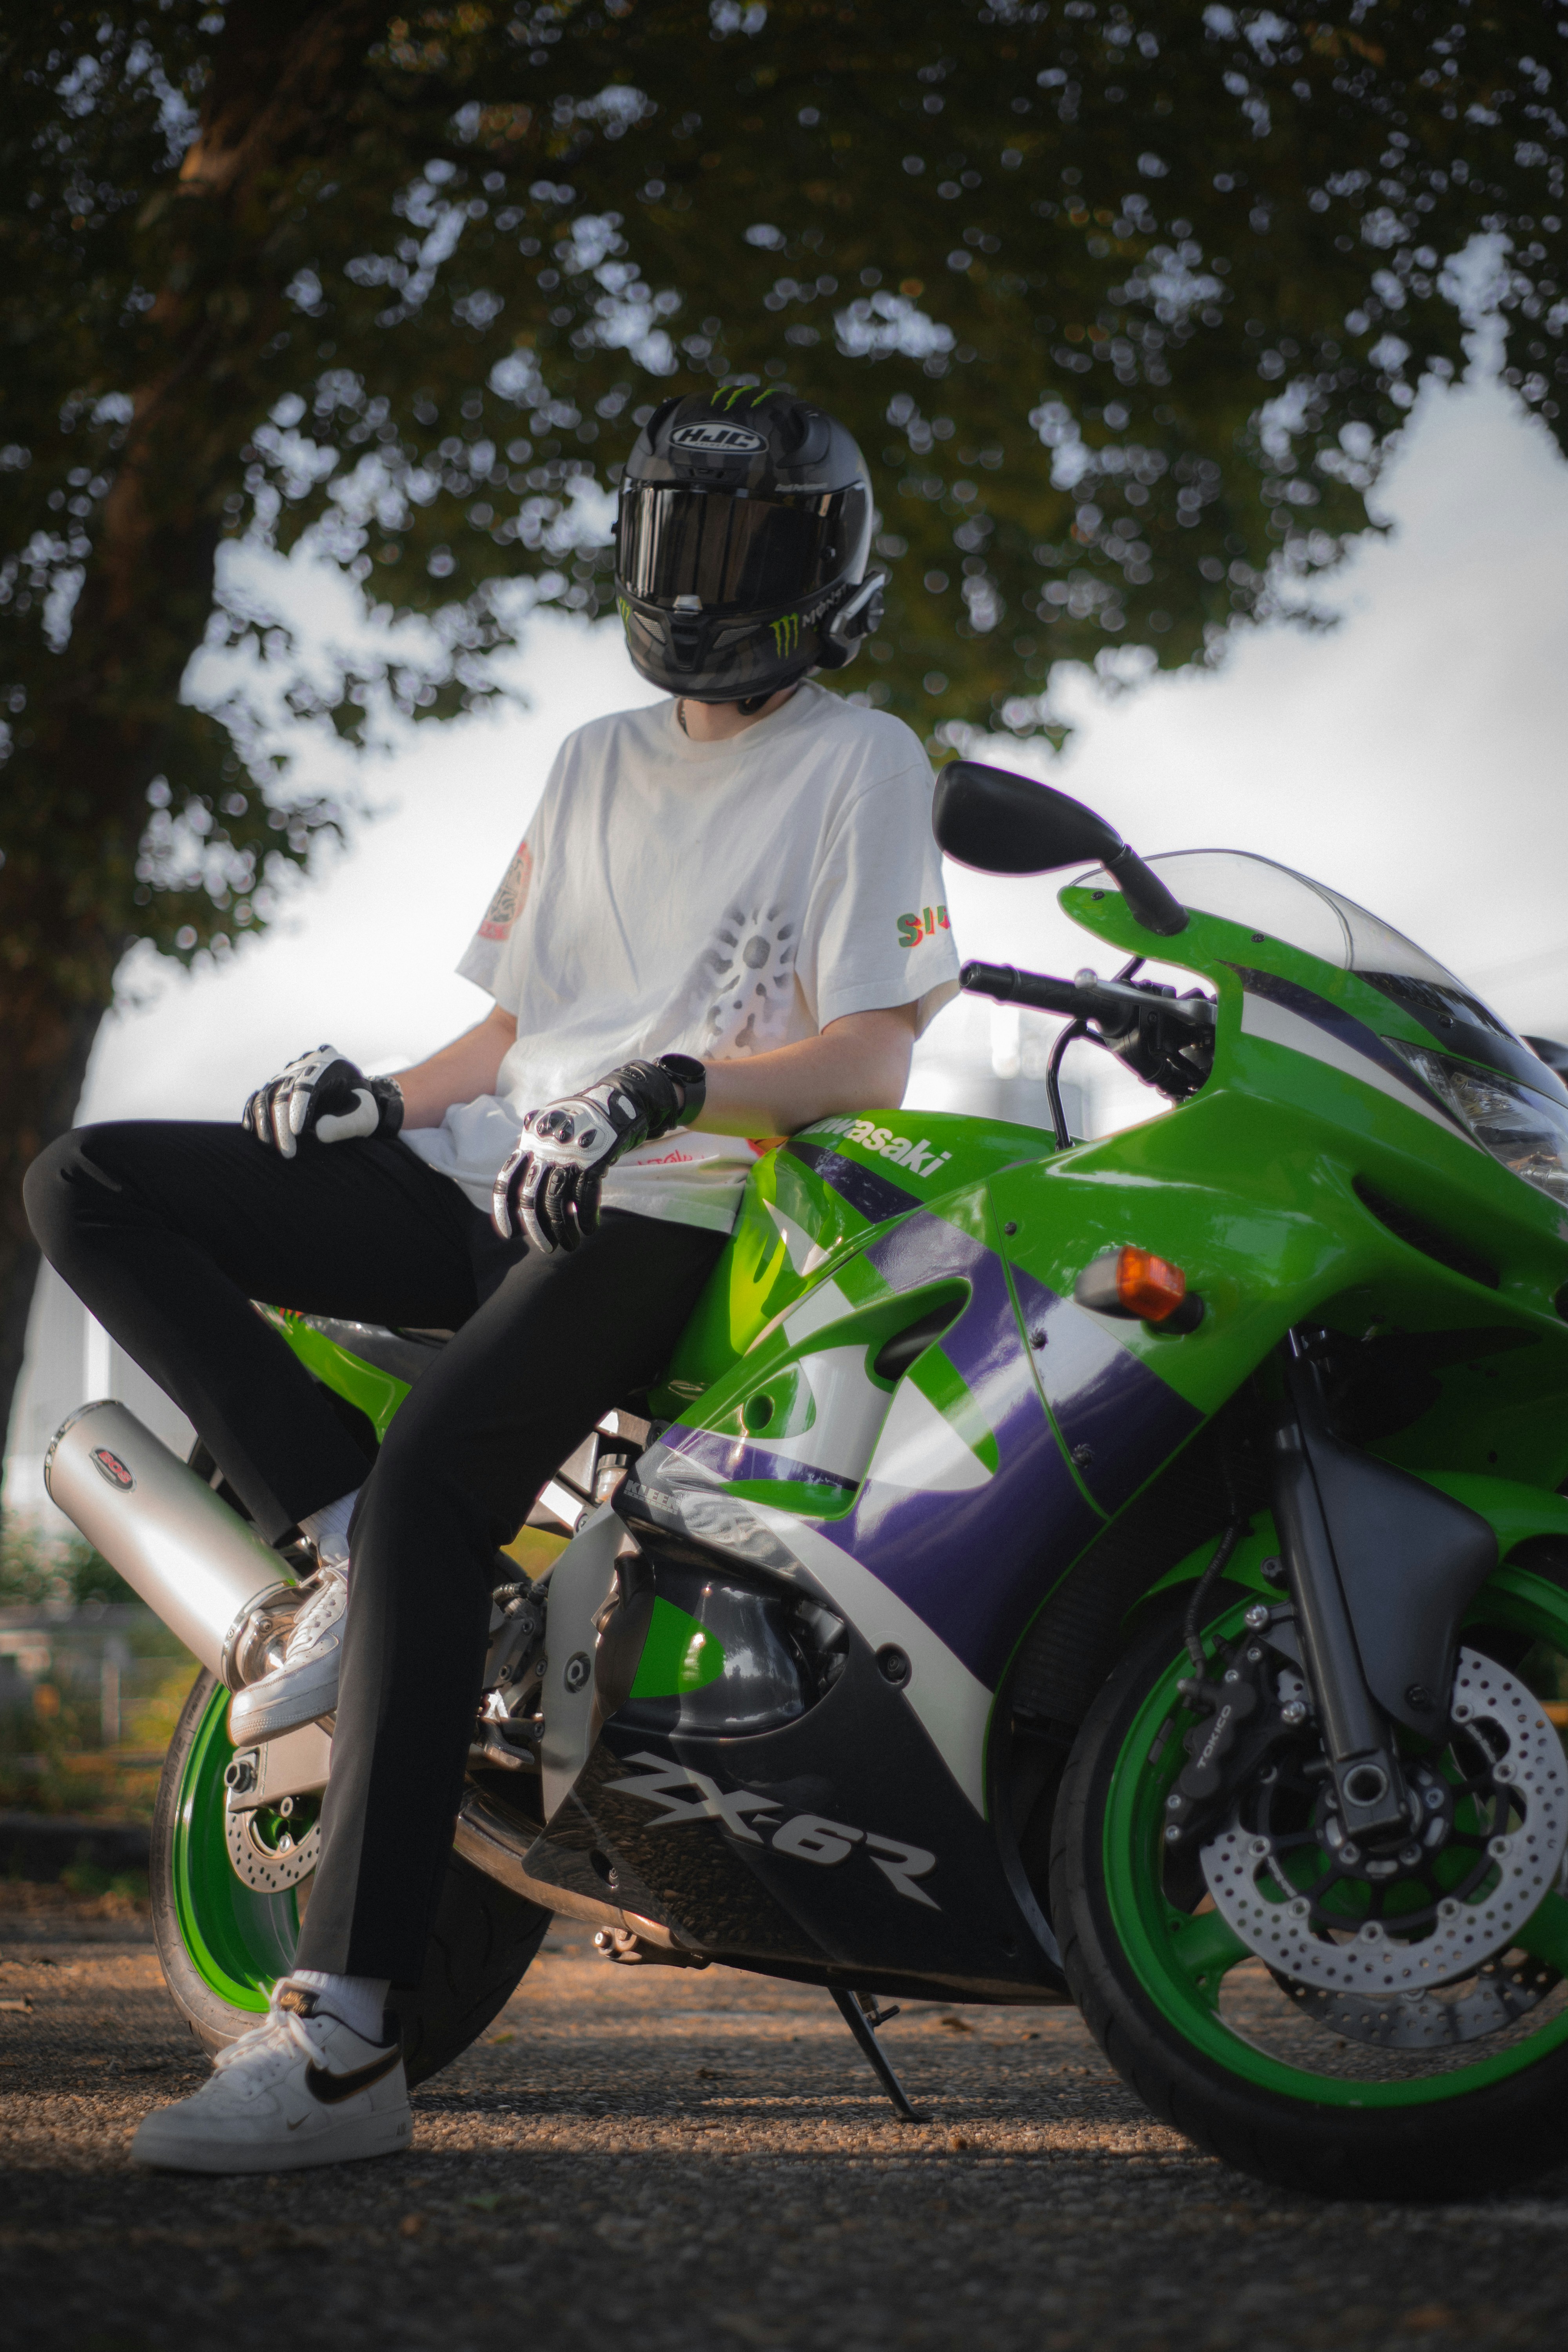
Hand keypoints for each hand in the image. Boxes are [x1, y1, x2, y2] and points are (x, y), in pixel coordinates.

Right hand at [242, 1045, 404, 1158]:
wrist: (353, 1100)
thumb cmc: (361, 1109)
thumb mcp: (364, 1117)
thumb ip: (346, 1124)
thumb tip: (319, 1133)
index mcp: (330, 1067)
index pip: (309, 1084)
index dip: (301, 1107)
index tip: (298, 1132)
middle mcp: (304, 1066)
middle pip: (285, 1091)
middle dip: (283, 1123)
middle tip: (289, 1153)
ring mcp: (287, 1075)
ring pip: (267, 1094)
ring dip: (265, 1121)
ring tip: (271, 1147)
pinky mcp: (275, 1087)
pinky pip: (258, 1098)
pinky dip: (253, 1113)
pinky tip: (253, 1131)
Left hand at [492, 1054, 704, 1251]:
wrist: (618, 1100)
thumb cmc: (582, 1117)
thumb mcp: (550, 1125)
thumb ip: (534, 1148)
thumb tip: (522, 1179)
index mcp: (530, 1141)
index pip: (507, 1180)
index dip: (503, 1210)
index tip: (508, 1234)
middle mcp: (545, 1149)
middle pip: (531, 1199)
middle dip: (537, 1229)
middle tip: (547, 1247)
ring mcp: (569, 1155)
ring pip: (557, 1203)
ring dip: (563, 1230)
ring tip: (570, 1244)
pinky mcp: (593, 1161)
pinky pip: (585, 1198)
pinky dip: (587, 1217)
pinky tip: (590, 1229)